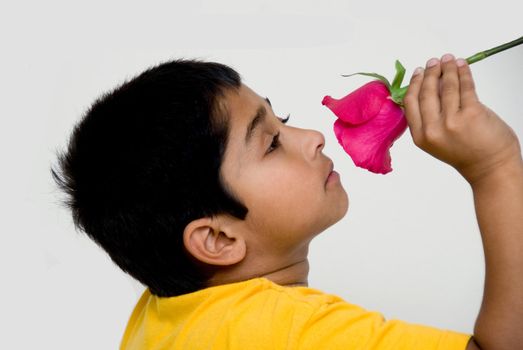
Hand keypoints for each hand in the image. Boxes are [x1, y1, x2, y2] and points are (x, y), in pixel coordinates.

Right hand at [403, 54, 521, 183]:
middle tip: (433, 62)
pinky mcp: (472, 113)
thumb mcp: (436, 142)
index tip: (418, 73)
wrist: (489, 167)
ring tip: (448, 59)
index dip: (414, 84)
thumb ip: (428, 121)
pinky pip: (465, 87)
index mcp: (421, 137)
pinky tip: (462, 65)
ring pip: (446, 87)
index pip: (411, 103)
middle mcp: (433, 129)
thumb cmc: (465, 154)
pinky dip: (463, 73)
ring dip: (447, 69)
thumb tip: (429, 89)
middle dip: (430, 73)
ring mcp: (452, 121)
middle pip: (427, 92)